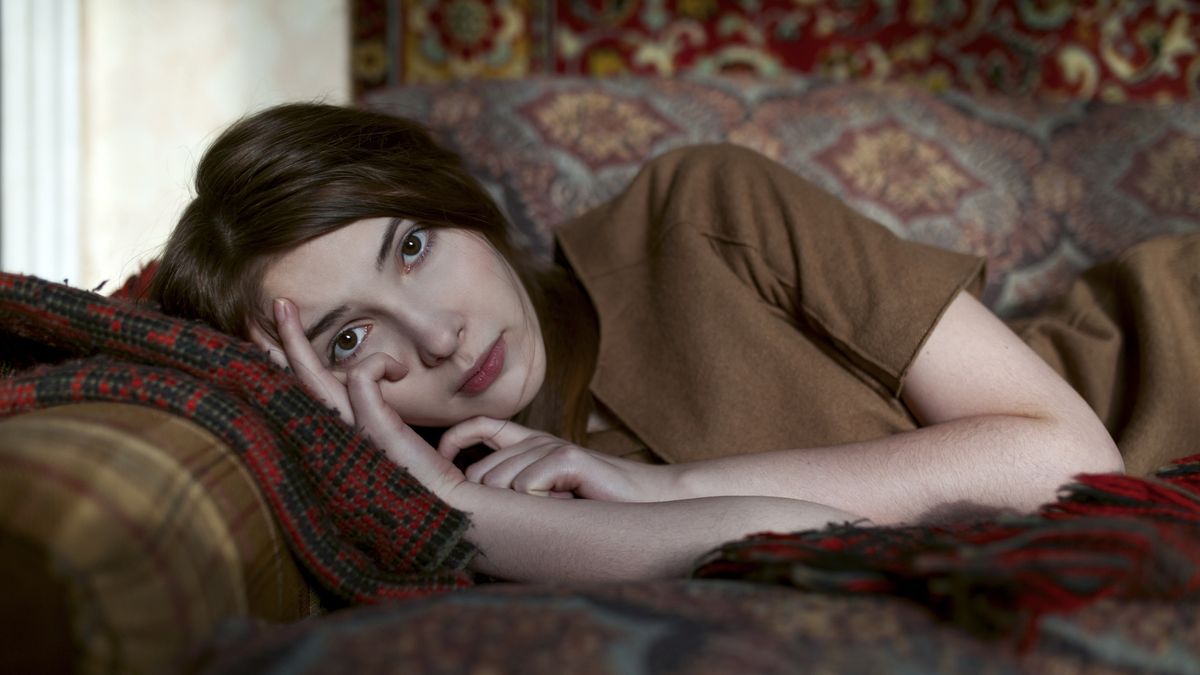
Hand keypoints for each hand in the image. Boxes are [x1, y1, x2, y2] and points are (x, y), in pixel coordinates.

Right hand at [249, 298, 463, 498]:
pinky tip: (398, 370)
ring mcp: (351, 431)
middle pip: (298, 381)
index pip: (308, 392)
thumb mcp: (394, 431)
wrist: (447, 504)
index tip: (272, 337)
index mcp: (342, 433)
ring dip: (329, 348)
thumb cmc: (428, 472)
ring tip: (322, 328)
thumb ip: (377, 406)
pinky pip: (363, 374)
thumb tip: (374, 378)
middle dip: (282, 340)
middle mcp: (336, 434)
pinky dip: (380, 364)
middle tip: (276, 303)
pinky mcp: (372, 427)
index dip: (287, 363)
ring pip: (316, 376)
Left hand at [439, 417, 670, 501]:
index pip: (477, 426)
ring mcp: (551, 446)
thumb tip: (464, 500)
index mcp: (528, 445)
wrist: (648, 506)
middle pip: (478, 474)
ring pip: (498, 485)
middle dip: (491, 504)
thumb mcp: (545, 498)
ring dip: (522, 511)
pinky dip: (542, 508)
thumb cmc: (595, 509)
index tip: (443, 467)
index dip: (452, 441)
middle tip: (532, 516)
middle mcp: (535, 440)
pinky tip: (567, 506)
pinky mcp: (567, 456)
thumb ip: (511, 491)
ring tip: (554, 512)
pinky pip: (525, 489)